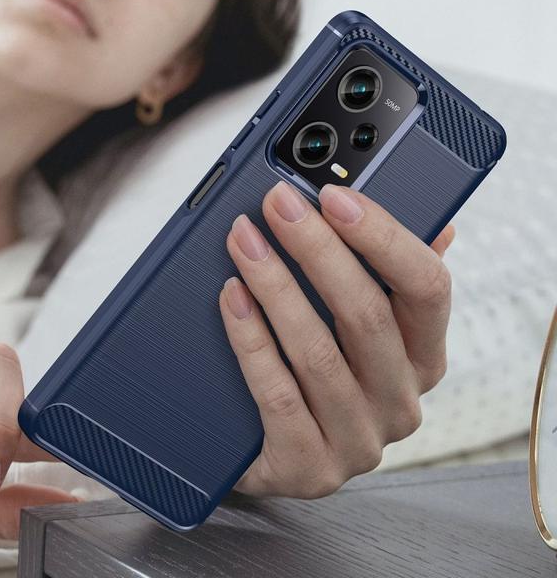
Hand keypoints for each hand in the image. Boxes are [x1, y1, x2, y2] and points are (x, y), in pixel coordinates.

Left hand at [219, 182, 454, 498]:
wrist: (261, 448)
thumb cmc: (308, 367)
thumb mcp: (349, 320)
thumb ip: (382, 272)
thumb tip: (432, 223)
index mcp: (422, 355)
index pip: (429, 286)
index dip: (382, 236)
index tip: (334, 195)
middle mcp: (401, 401)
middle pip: (367, 314)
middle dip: (315, 249)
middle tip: (275, 204)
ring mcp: (358, 441)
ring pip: (318, 353)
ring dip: (275, 287)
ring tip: (243, 241)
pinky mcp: (310, 468)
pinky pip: (277, 395)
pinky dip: (250, 341)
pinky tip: (230, 299)